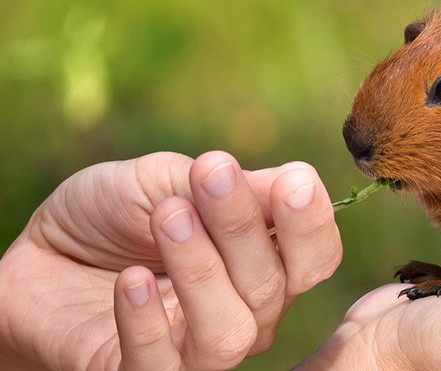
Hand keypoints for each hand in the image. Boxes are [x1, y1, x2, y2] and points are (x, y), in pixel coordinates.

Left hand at [0, 151, 341, 369]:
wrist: (39, 254)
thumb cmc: (114, 215)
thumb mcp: (170, 180)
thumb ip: (235, 185)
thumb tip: (302, 180)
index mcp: (264, 263)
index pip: (315, 258)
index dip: (312, 224)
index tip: (295, 181)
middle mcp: (246, 313)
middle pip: (274, 287)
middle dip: (243, 226)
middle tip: (208, 173)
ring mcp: (196, 350)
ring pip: (230, 332)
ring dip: (201, 271)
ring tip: (166, 217)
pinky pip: (161, 365)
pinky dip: (148, 321)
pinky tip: (128, 279)